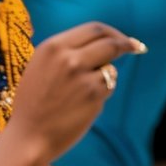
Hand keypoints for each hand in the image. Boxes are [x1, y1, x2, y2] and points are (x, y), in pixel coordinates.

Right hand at [9, 23, 145, 163]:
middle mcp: (68, 58)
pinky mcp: (93, 95)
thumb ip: (68, 51)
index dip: (114, 33)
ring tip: (79, 94)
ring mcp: (82, 77)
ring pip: (110, 68)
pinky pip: (108, 87)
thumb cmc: (35, 103)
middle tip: (137, 48)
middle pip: (110, 42)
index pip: (93, 28)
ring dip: (105, 77)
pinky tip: (81, 106)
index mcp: (52, 47)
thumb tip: (104, 40)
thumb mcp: (43, 66)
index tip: (126, 39)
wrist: (28, 137)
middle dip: (127, 44)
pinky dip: (101, 94)